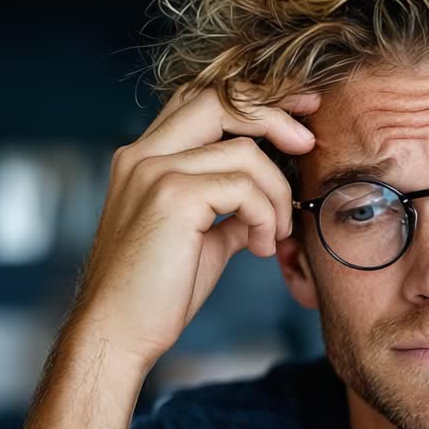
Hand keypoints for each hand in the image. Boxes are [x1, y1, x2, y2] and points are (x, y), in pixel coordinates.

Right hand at [66, 85, 318, 371]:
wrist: (118, 332)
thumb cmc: (156, 293)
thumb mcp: (202, 239)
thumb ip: (230, 211)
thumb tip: (268, 204)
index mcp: (145, 157)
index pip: (203, 100)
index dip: (254, 96)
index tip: (300, 110)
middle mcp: (144, 153)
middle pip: (221, 99)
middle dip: (275, 113)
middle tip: (309, 142)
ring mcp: (154, 170)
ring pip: (245, 150)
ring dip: (277, 193)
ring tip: (276, 233)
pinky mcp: (172, 197)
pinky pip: (245, 187)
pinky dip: (266, 216)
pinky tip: (260, 246)